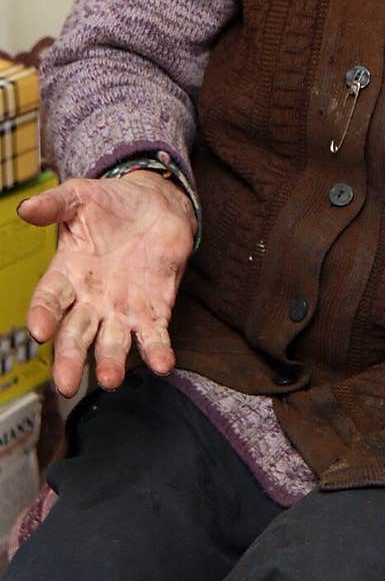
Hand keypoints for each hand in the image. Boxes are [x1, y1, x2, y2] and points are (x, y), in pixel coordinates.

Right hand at [18, 171, 196, 396]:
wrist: (156, 203)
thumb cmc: (111, 203)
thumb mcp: (79, 197)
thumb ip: (54, 205)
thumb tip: (25, 208)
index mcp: (67, 275)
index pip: (49, 301)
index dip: (43, 316)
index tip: (39, 330)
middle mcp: (91, 300)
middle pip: (76, 335)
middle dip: (70, 358)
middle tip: (66, 383)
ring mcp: (122, 309)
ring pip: (113, 343)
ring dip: (111, 362)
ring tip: (110, 379)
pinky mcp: (155, 309)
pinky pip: (154, 336)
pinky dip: (158, 351)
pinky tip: (162, 365)